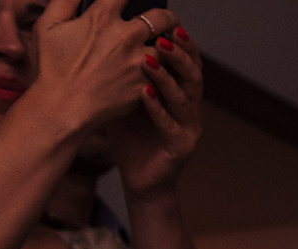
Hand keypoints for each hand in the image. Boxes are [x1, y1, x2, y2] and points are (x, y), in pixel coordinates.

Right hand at [29, 0, 172, 136]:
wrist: (64, 108)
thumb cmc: (52, 68)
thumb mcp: (48, 25)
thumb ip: (65, 0)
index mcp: (102, 17)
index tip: (132, 2)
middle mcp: (126, 36)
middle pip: (161, 17)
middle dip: (167, 18)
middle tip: (167, 21)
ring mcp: (139, 62)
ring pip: (169, 47)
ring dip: (171, 46)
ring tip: (169, 48)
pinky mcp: (147, 84)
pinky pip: (166, 72)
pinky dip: (167, 69)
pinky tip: (165, 70)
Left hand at [111, 22, 202, 198]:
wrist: (139, 177)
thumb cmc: (132, 134)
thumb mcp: (127, 96)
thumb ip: (126, 71)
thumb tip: (105, 35)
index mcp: (180, 93)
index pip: (187, 62)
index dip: (182, 43)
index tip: (169, 22)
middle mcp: (190, 107)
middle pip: (193, 74)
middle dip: (180, 54)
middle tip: (164, 35)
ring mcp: (189, 128)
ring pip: (185, 97)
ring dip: (168, 77)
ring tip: (150, 58)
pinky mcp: (182, 147)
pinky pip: (171, 125)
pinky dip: (158, 109)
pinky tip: (144, 94)